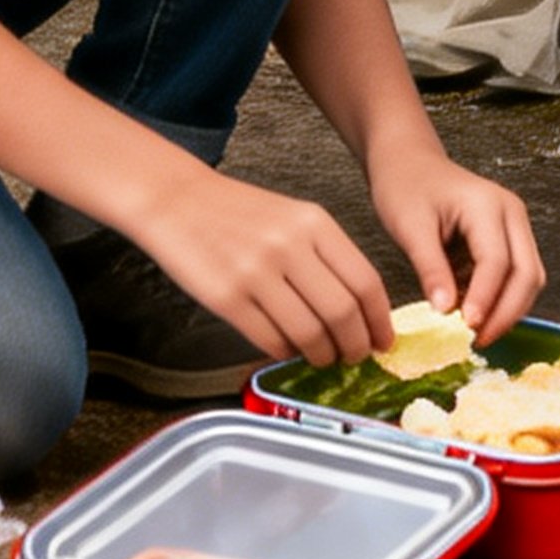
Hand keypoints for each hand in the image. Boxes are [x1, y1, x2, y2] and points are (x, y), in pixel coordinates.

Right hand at [131, 155, 396, 367]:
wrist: (177, 201)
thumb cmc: (239, 213)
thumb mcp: (293, 218)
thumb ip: (326, 257)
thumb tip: (359, 312)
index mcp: (314, 223)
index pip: (365, 282)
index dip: (379, 321)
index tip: (383, 341)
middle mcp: (290, 247)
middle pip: (342, 314)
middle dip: (354, 346)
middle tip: (353, 357)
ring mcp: (257, 274)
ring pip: (309, 334)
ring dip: (321, 355)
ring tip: (321, 356)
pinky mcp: (228, 299)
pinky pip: (272, 341)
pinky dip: (286, 353)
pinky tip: (287, 347)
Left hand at [371, 148, 544, 345]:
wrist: (409, 162)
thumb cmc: (406, 186)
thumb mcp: (409, 226)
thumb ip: (430, 268)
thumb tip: (445, 311)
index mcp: (486, 204)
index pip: (497, 261)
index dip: (485, 298)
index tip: (467, 328)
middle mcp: (511, 213)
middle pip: (527, 273)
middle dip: (507, 312)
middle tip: (478, 340)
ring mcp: (514, 225)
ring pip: (529, 278)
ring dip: (508, 309)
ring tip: (475, 331)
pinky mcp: (509, 238)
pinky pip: (517, 276)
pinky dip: (501, 299)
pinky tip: (475, 313)